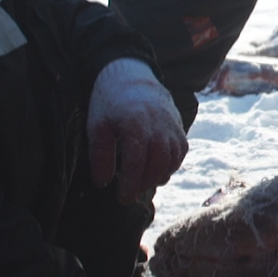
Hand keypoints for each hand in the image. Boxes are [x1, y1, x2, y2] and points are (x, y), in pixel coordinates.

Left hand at [88, 59, 186, 204]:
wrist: (132, 78)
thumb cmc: (109, 105)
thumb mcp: (97, 127)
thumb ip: (100, 155)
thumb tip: (102, 183)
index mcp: (135, 124)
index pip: (137, 163)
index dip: (130, 184)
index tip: (122, 198)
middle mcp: (158, 125)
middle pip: (157, 164)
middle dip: (144, 184)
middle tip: (130, 195)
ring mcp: (172, 125)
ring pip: (172, 160)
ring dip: (158, 176)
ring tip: (142, 184)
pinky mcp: (179, 126)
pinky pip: (181, 152)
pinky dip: (171, 165)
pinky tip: (156, 171)